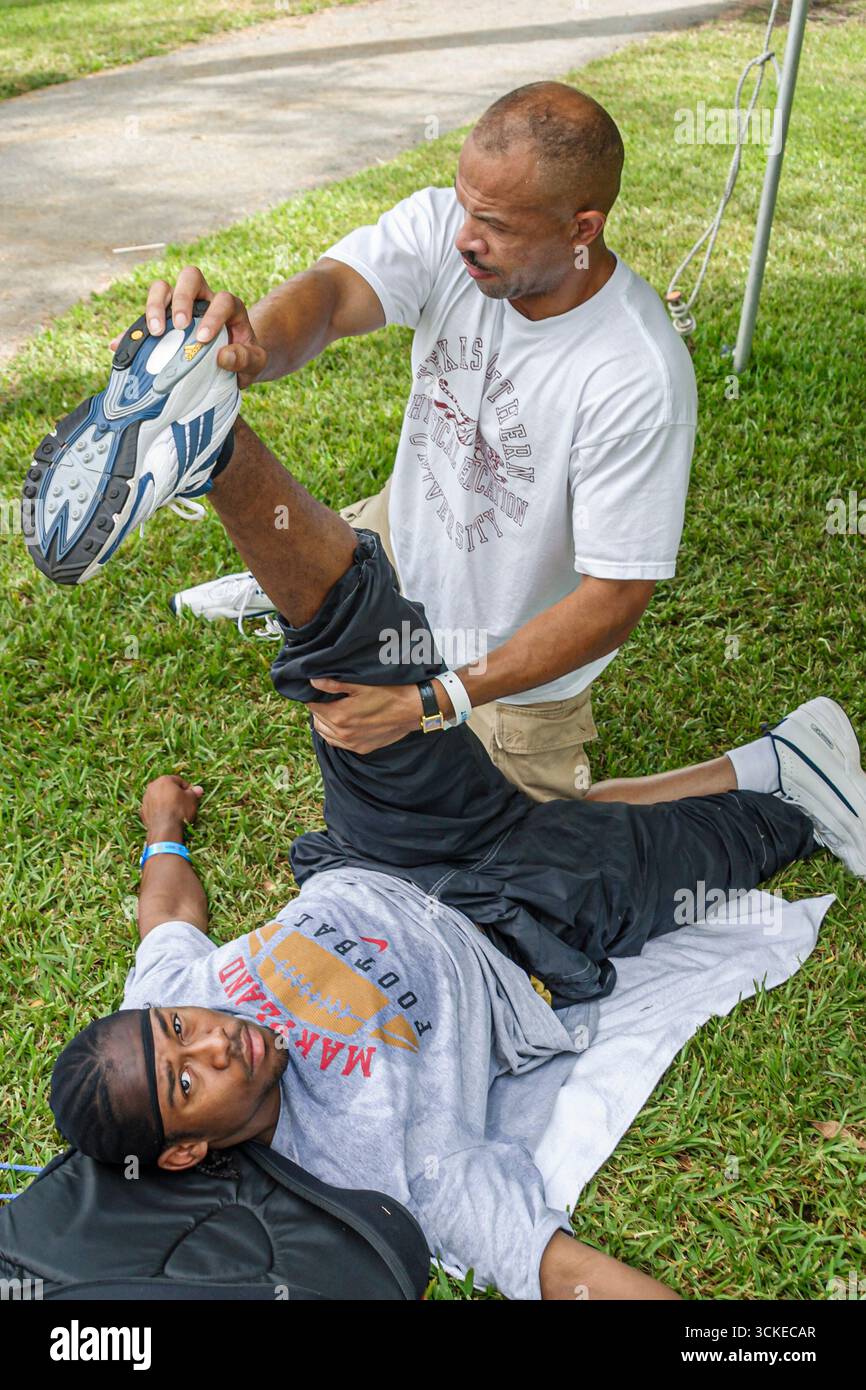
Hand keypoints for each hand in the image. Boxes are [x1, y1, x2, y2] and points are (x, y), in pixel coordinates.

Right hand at [110, 265, 267, 387]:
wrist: (234, 363)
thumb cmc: (245, 359)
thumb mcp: (255, 362)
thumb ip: (245, 359)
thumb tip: (223, 356)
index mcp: (228, 306)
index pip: (222, 299)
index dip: (213, 315)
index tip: (202, 338)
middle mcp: (204, 299)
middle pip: (189, 278)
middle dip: (181, 299)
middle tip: (178, 326)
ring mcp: (180, 307)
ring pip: (163, 288)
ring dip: (155, 305)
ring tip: (155, 333)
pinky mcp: (162, 320)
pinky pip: (143, 318)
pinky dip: (131, 331)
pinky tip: (118, 345)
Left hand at [140, 776, 203, 832]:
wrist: (165, 829)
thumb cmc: (180, 810)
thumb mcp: (192, 799)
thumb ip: (194, 792)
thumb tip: (199, 789)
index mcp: (164, 780)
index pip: (179, 781)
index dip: (187, 788)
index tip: (192, 796)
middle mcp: (152, 786)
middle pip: (167, 788)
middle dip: (175, 794)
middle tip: (184, 803)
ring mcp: (145, 799)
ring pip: (159, 798)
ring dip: (166, 802)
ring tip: (175, 811)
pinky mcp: (142, 811)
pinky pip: (153, 808)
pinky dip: (159, 811)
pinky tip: (166, 818)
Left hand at [308, 679, 424, 753]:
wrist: (413, 709)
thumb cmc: (389, 692)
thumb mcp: (360, 684)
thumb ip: (333, 684)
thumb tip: (313, 680)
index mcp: (340, 715)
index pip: (312, 706)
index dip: (313, 696)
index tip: (318, 689)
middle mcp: (343, 733)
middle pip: (317, 720)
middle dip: (318, 708)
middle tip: (327, 697)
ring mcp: (352, 743)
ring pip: (325, 734)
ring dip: (325, 722)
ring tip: (334, 709)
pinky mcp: (361, 748)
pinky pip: (338, 743)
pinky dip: (335, 733)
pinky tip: (342, 723)